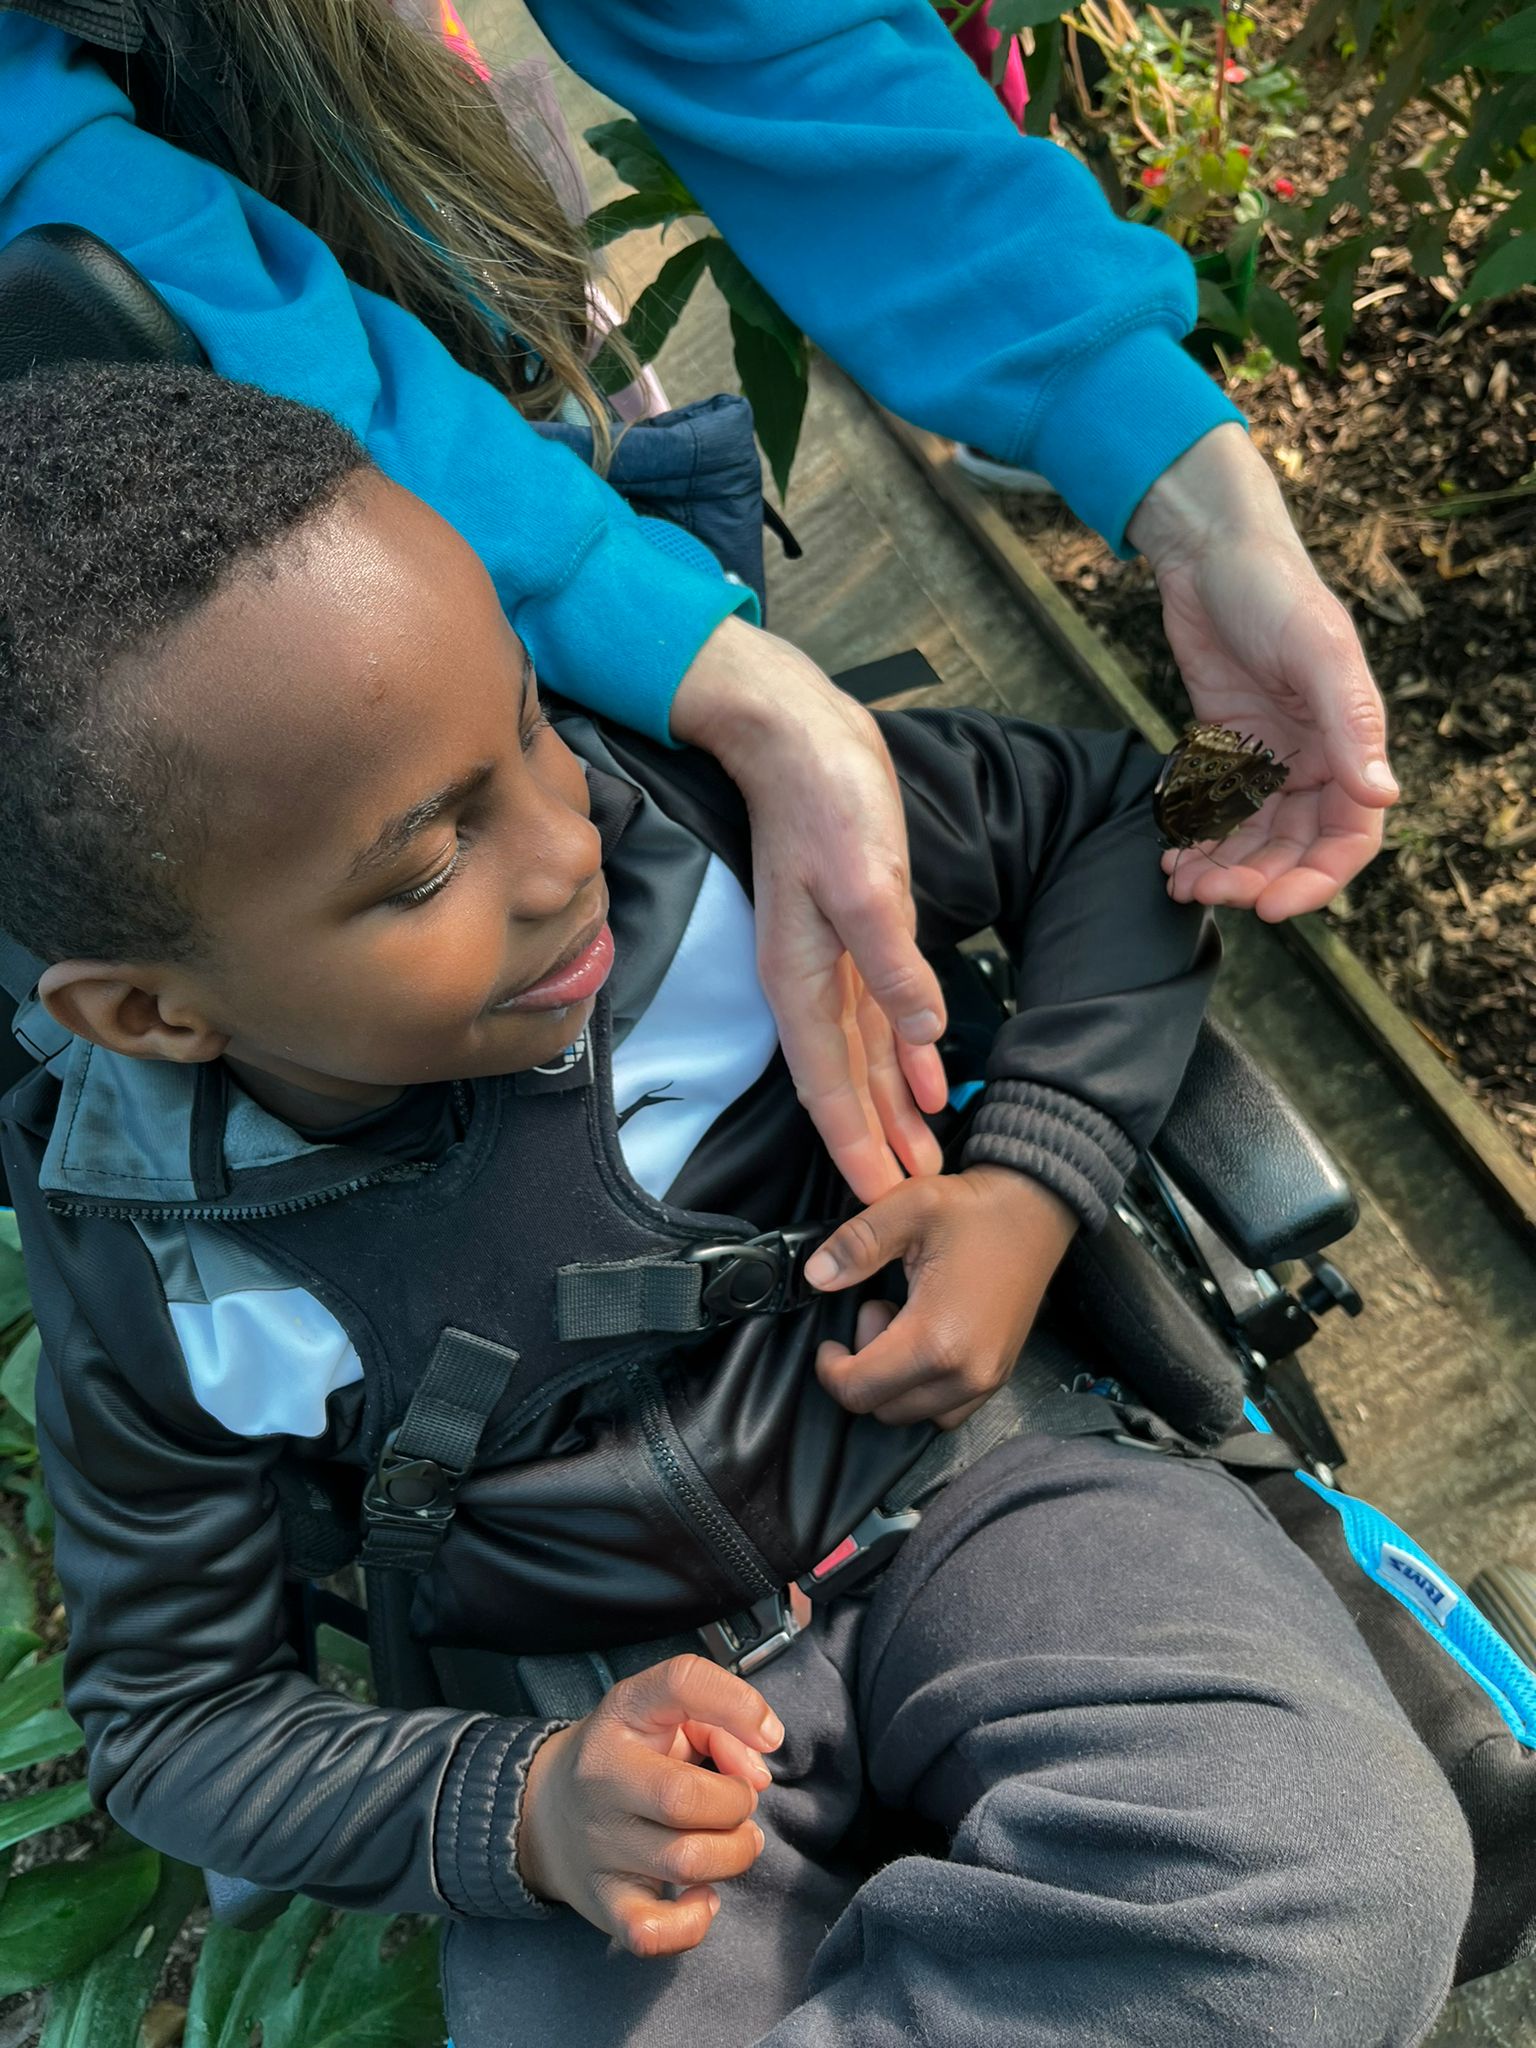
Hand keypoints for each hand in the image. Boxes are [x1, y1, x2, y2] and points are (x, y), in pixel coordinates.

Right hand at [517, 1654, 780, 1957]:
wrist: (546, 1808)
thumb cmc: (629, 1755)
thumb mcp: (666, 1715)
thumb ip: (722, 1723)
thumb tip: (758, 1774)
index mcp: (624, 1712)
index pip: (681, 1682)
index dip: (738, 1704)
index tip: (768, 1736)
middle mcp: (602, 1775)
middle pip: (685, 1797)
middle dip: (736, 1803)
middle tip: (737, 1802)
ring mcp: (598, 1843)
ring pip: (685, 1861)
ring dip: (734, 1853)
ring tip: (733, 1841)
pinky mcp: (602, 1901)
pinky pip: (651, 1931)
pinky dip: (693, 1923)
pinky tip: (704, 1895)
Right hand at [671, 617, 947, 1201]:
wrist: (798, 734)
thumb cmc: (822, 797)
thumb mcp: (865, 880)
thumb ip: (892, 963)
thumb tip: (920, 1036)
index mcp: (800, 978)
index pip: (827, 1085)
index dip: (854, 1144)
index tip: (877, 1199)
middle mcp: (809, 980)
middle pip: (845, 1083)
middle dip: (876, 1143)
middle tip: (909, 1202)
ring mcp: (830, 958)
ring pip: (864, 1055)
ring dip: (895, 1107)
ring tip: (924, 1158)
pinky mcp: (855, 932)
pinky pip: (878, 1013)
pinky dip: (904, 1052)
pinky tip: (929, 1077)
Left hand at [804, 1167, 1076, 1428]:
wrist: (1037, 1210)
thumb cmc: (976, 1210)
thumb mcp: (909, 1207)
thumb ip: (857, 1245)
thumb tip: (817, 1275)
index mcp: (937, 1339)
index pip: (859, 1391)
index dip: (830, 1371)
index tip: (828, 1344)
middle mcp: (966, 1372)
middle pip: (883, 1410)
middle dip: (864, 1370)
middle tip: (877, 1312)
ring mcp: (987, 1379)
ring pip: (914, 1415)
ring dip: (893, 1382)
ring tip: (902, 1325)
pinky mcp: (998, 1376)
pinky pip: (946, 1410)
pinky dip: (922, 1388)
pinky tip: (925, 1340)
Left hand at [1128, 423, 1398, 920]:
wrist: (1208, 549)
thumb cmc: (1274, 588)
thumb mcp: (1317, 650)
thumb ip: (1352, 722)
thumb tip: (1382, 796)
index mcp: (1349, 741)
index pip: (1348, 837)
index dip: (1317, 880)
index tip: (1272, 908)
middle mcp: (1312, 757)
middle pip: (1294, 848)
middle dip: (1255, 880)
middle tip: (1208, 893)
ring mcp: (1266, 754)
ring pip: (1251, 838)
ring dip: (1221, 868)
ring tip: (1181, 883)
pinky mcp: (1222, 747)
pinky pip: (1215, 810)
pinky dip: (1196, 838)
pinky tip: (1170, 856)